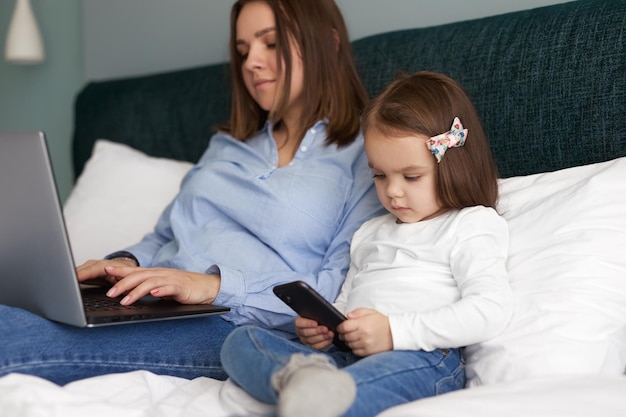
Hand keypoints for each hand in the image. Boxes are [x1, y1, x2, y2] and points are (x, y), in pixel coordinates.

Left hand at [77, 260, 220, 305]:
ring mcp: (170, 279)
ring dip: (136, 291)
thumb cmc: (182, 287)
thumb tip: (125, 292)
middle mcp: (160, 274)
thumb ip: (145, 288)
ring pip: (150, 282)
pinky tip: (153, 295)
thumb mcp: (161, 287)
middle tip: (109, 293)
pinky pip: (168, 288)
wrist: (206, 286)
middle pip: (138, 276)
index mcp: (154, 273)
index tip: (103, 270)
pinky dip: (159, 291)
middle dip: (122, 283)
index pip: (133, 270)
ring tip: (125, 301)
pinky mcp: (181, 287)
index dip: (119, 270)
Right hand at [294, 316, 333, 349]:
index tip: (316, 323)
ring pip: (311, 340)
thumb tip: (323, 316)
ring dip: (322, 337)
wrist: (315, 324)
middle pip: (306, 333)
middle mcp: (300, 331)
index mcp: (299, 322)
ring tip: (330, 334)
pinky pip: (316, 346)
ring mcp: (304, 340)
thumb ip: (315, 315)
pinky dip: (324, 343)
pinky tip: (329, 339)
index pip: (299, 323)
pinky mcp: (310, 346)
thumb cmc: (314, 318)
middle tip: (326, 329)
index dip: (307, 323)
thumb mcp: (313, 314)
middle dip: (317, 331)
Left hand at [337, 308, 391, 356]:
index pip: (344, 327)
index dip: (340, 327)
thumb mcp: (371, 312)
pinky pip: (355, 351)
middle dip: (344, 334)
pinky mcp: (368, 352)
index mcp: (363, 324)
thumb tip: (347, 316)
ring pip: (349, 345)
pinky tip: (359, 343)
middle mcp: (363, 335)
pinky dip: (354, 348)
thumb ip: (357, 312)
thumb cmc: (382, 322)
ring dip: (349, 341)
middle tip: (347, 332)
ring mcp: (366, 345)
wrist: (394, 334)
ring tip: (354, 337)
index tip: (341, 327)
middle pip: (345, 336)